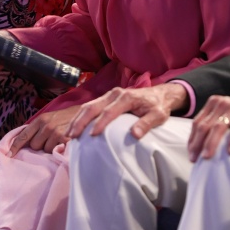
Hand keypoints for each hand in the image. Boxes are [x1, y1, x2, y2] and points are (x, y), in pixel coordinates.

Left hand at [9, 106, 81, 155]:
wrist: (86, 115)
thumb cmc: (67, 118)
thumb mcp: (51, 118)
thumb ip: (38, 128)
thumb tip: (24, 142)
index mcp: (40, 120)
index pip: (24, 135)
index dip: (15, 146)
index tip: (9, 155)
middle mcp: (46, 125)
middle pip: (34, 145)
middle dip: (39, 146)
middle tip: (49, 141)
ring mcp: (55, 132)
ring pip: (45, 150)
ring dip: (50, 149)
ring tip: (58, 142)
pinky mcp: (64, 139)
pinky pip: (55, 151)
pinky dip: (58, 150)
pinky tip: (63, 145)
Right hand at [67, 84, 188, 139]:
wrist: (160, 95)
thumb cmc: (158, 106)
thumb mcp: (158, 116)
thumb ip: (147, 124)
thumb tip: (135, 135)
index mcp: (126, 97)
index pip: (109, 111)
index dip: (100, 123)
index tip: (92, 135)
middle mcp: (114, 93)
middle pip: (93, 107)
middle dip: (81, 121)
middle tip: (72, 136)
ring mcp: (109, 95)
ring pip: (88, 106)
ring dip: (77, 120)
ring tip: (69, 134)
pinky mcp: (106, 98)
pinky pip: (90, 107)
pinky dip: (81, 117)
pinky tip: (75, 127)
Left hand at [188, 90, 229, 160]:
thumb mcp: (227, 116)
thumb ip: (214, 124)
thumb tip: (198, 145)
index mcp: (214, 103)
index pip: (198, 123)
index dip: (192, 139)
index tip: (190, 154)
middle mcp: (223, 104)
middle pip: (205, 126)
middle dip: (198, 144)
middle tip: (195, 160)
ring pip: (218, 128)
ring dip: (211, 144)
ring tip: (207, 158)